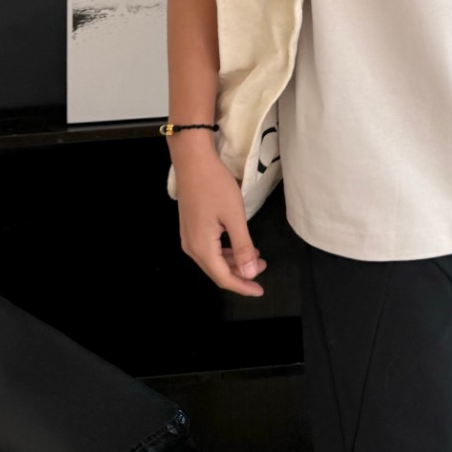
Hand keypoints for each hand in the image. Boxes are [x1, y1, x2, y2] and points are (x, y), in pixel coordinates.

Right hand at [173, 147, 268, 296]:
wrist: (193, 161)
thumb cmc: (215, 186)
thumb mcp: (234, 216)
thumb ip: (243, 247)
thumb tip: (249, 274)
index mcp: (202, 248)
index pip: (223, 277)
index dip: (243, 286)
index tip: (260, 290)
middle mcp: (191, 247)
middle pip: (217, 271)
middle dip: (240, 274)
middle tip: (262, 266)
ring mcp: (188, 237)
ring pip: (213, 260)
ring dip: (234, 262)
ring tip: (255, 255)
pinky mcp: (190, 228)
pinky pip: (209, 249)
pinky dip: (225, 251)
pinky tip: (238, 244)